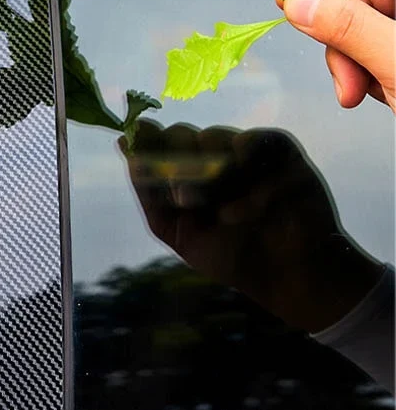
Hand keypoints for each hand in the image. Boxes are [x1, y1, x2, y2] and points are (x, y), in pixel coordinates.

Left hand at [120, 122, 382, 333]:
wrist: (287, 274)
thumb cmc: (230, 255)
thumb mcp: (177, 230)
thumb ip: (149, 190)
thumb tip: (122, 142)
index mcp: (187, 172)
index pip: (159, 143)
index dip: (147, 145)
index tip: (141, 145)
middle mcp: (214, 157)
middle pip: (181, 135)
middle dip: (177, 165)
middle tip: (186, 200)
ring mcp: (245, 151)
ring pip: (213, 136)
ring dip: (211, 174)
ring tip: (224, 215)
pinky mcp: (279, 150)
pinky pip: (252, 139)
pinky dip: (245, 164)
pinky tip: (248, 198)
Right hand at [279, 0, 394, 112]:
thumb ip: (349, 28)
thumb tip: (299, 1)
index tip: (291, 8)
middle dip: (339, 34)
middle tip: (341, 78)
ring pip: (364, 23)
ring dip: (350, 60)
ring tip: (359, 93)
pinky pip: (378, 45)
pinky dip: (368, 70)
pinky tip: (383, 93)